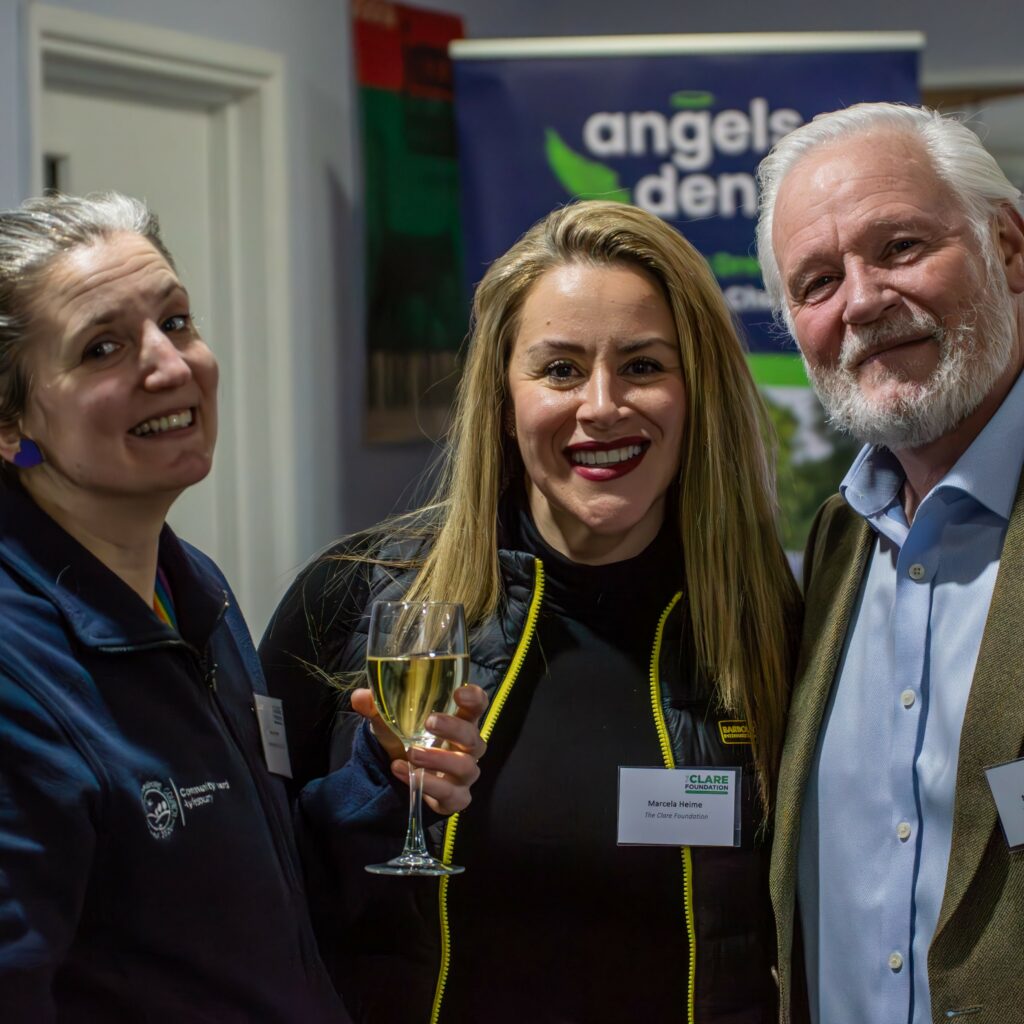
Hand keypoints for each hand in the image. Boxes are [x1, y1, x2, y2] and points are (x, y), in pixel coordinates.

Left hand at [350, 685, 487, 814]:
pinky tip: (403, 771)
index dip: (474, 698)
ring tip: (412, 753)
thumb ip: (376, 708)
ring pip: (465, 767)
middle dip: (453, 728)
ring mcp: (465, 775)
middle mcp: (468, 748)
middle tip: (429, 722)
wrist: (403, 776)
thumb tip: (359, 697)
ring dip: (438, 759)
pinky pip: (449, 793)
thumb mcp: (391, 723)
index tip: (458, 692)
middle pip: (472, 736)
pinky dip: (428, 784)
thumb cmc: (407, 740)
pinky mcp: (457, 798)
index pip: (477, 706)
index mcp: (460, 721)